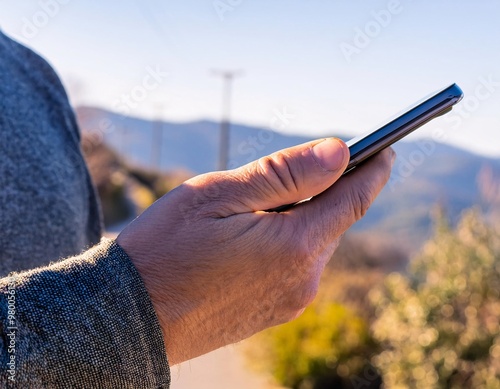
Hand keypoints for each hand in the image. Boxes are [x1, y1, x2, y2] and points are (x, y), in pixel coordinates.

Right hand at [117, 138, 394, 364]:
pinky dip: (289, 241)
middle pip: (334, 219)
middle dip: (328, 189)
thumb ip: (285, 174)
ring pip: (315, 242)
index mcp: (294, 245)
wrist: (130, 317)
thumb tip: (340, 152)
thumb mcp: (220, 195)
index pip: (354, 197)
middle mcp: (303, 279)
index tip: (385, 147)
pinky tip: (255, 235)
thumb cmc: (165, 249)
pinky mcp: (274, 312)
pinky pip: (297, 265)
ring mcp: (290, 300)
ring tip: (263, 204)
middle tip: (305, 165)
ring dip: (303, 215)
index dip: (373, 167)